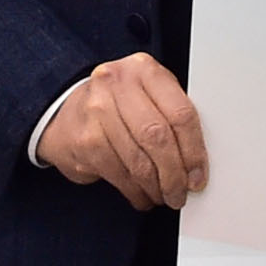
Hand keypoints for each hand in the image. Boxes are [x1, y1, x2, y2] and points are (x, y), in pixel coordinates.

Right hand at [40, 54, 207, 210]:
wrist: (67, 113)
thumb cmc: (118, 105)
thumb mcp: (147, 94)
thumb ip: (172, 115)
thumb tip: (197, 163)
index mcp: (144, 69)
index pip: (180, 113)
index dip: (194, 150)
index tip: (198, 175)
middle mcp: (118, 84)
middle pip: (158, 137)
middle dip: (174, 174)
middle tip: (181, 192)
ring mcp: (97, 110)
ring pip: (138, 160)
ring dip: (155, 187)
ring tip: (164, 196)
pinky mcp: (86, 139)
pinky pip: (119, 174)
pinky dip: (135, 191)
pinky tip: (142, 195)